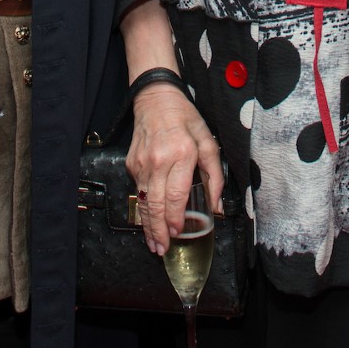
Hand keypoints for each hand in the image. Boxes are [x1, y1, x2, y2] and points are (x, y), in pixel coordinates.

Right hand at [125, 84, 222, 255]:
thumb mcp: (208, 141)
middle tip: (162, 249)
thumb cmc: (185, 119)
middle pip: (155, 204)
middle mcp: (158, 161)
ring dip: (148, 225)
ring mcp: (141, 163)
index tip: (177, 232)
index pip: (175, 194)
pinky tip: (148, 220)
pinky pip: (138, 190)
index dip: (175, 217)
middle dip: (159, 230)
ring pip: (143, 201)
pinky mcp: (131, 163)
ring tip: (154, 244)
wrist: (155, 98)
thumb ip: (215, 175)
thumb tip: (217, 207)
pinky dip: (143, 208)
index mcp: (181, 154)